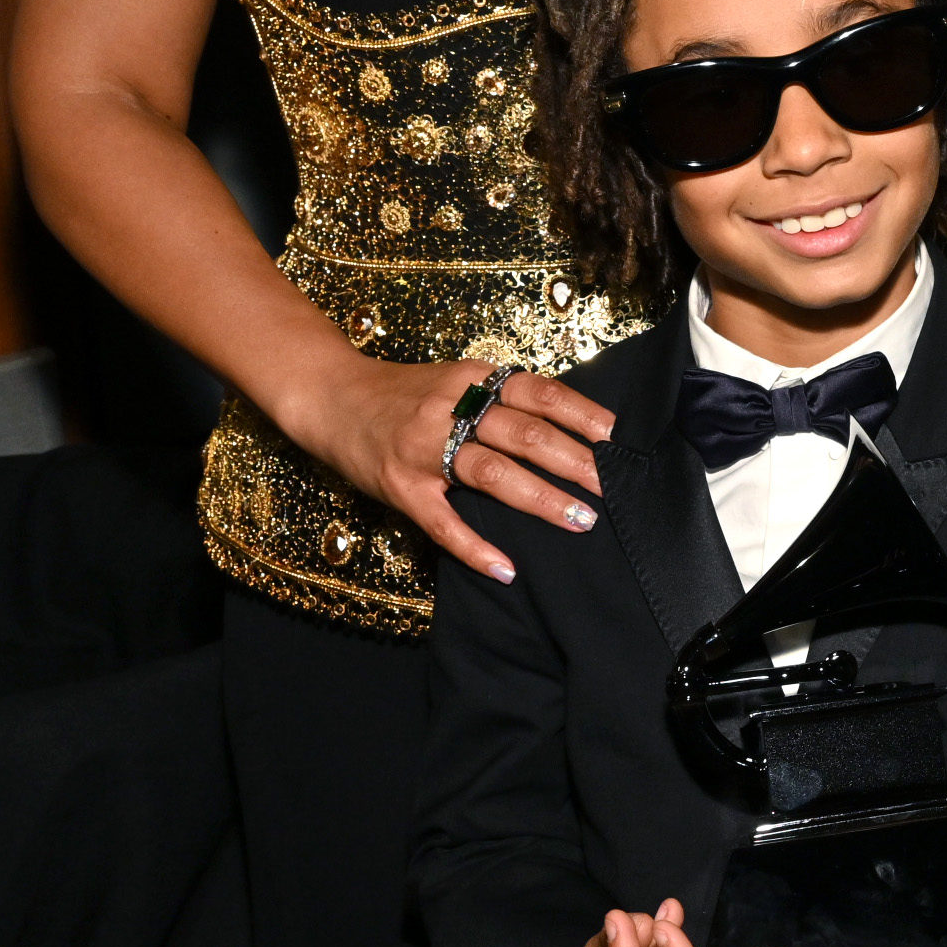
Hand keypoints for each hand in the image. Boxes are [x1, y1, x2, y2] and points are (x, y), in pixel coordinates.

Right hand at [276, 353, 613, 582]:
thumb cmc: (403, 393)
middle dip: (573, 462)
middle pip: (524, 434)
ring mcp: (423, 450)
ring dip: (540, 498)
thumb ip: (499, 398)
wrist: (330, 395)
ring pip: (492, 474)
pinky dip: (475, 548)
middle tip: (611, 487)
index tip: (616, 438)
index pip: (539, 393)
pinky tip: (506, 568)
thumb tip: (564, 425)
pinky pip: (443, 523)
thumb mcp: (455, 379)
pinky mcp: (399, 487)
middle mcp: (451, 410)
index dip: (581, 415)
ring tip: (579, 520)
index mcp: (472, 379)